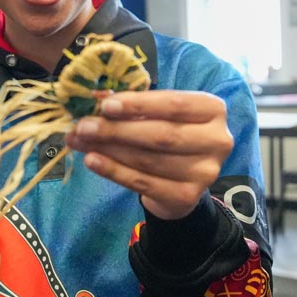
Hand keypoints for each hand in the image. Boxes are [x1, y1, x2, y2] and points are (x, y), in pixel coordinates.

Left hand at [65, 90, 232, 219]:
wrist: (179, 182)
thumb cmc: (168, 136)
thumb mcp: (156, 115)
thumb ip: (132, 108)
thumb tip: (95, 100)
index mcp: (213, 110)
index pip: (174, 104)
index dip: (139, 104)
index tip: (105, 104)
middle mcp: (217, 140)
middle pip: (161, 134)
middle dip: (117, 129)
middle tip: (83, 126)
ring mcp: (205, 172)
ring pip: (149, 159)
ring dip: (109, 150)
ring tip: (80, 141)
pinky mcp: (187, 197)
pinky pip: (144, 183)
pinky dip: (114, 171)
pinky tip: (92, 161)